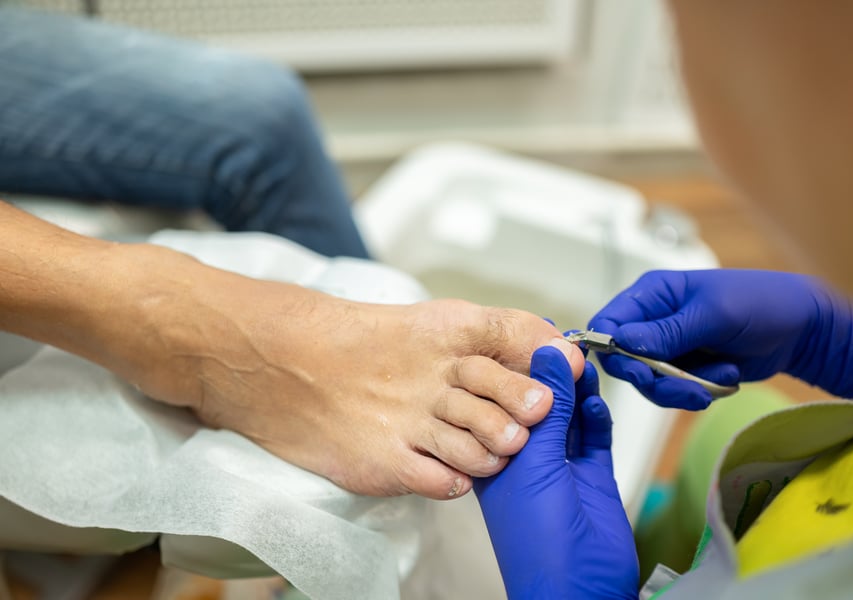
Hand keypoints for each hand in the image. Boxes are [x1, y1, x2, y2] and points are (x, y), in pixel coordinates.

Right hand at [0, 203, 586, 499]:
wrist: (272, 360)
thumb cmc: (350, 344)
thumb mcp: (419, 324)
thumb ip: (478, 340)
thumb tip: (540, 353)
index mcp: (444, 328)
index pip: (519, 334)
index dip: (551, 355)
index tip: (569, 373)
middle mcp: (433, 371)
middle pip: (514, 396)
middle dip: (533, 411)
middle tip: (534, 420)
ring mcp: (408, 417)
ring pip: (487, 445)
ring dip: (500, 451)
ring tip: (495, 451)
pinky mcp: (381, 460)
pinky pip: (443, 480)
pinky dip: (459, 480)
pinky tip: (452, 473)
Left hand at [474, 346, 637, 599]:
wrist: (580, 586)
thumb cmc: (539, 536)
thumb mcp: (535, 462)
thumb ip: (547, 409)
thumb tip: (550, 355)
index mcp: (494, 454)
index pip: (502, 400)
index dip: (517, 368)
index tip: (533, 335)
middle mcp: (525, 457)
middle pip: (538, 404)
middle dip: (551, 375)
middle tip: (567, 342)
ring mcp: (560, 466)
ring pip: (568, 416)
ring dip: (576, 391)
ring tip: (584, 363)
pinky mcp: (591, 475)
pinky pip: (592, 437)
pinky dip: (596, 417)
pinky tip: (595, 400)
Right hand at [589, 269, 852, 408]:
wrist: (805, 329)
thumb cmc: (761, 304)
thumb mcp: (714, 315)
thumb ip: (667, 332)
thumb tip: (621, 342)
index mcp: (652, 295)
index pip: (607, 323)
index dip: (611, 350)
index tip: (637, 372)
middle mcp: (653, 320)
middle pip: (625, 362)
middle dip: (655, 380)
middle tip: (686, 389)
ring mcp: (670, 347)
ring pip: (651, 383)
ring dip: (684, 389)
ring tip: (721, 379)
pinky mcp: (687, 369)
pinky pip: (676, 391)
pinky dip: (701, 391)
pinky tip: (728, 376)